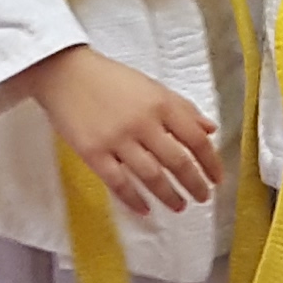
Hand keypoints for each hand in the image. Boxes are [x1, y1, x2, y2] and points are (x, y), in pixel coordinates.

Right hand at [18, 44, 221, 214]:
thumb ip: (182, 108)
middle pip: (177, 161)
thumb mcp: (152, 86)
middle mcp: (143, 123)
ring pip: (152, 176)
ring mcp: (117, 139)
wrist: (65, 74)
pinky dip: (134, 199)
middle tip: (203, 197)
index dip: (210, 162)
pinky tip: (145, 208)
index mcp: (160, 103)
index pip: (195, 139)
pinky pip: (118, 183)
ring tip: (179, 206)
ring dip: (169, 195)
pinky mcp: (93, 153)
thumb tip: (209, 129)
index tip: (217, 178)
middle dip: (194, 184)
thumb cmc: (110, 79)